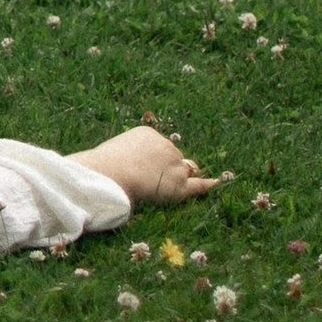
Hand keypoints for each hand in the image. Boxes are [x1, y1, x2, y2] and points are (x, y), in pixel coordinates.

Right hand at [77, 122, 225, 205]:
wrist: (110, 175)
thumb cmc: (105, 165)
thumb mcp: (116, 150)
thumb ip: (130, 154)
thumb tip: (129, 165)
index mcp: (150, 134)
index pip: (161, 147)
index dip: (155, 160)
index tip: (143, 168)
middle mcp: (167, 146)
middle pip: (175, 158)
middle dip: (169, 168)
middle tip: (150, 180)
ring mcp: (175, 165)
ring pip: (184, 171)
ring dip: (179, 177)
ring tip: (165, 187)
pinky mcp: (179, 186)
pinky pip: (198, 186)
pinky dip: (208, 185)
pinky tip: (216, 183)